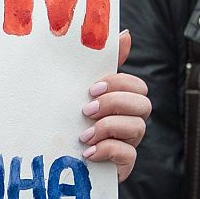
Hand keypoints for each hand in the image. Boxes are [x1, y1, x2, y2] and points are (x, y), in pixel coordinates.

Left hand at [80, 29, 151, 182]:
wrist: (55, 162)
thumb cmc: (70, 121)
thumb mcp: (79, 90)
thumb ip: (100, 64)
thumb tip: (125, 34)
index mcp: (120, 101)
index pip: (137, 85)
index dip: (118, 84)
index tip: (91, 89)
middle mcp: (129, 120)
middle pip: (144, 104)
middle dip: (114, 103)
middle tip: (87, 110)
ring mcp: (128, 143)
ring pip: (138, 127)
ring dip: (108, 126)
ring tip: (84, 135)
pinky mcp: (122, 164)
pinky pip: (128, 154)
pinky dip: (107, 150)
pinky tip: (88, 152)